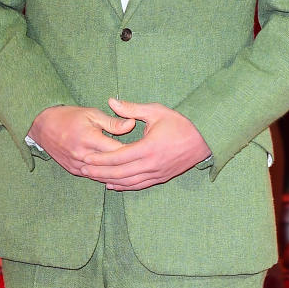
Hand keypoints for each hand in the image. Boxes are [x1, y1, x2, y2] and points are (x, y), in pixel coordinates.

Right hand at [29, 104, 135, 176]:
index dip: (132, 151)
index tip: (146, 150)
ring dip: (118, 176)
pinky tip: (119, 179)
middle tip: (145, 166)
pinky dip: (106, 177)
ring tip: (135, 176)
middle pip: (111, 166)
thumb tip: (132, 124)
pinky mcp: (73, 170)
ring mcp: (77, 165)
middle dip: (128, 166)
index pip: (116, 149)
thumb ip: (112, 122)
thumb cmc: (69, 116)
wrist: (43, 126)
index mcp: (89, 138)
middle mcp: (83, 154)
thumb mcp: (92, 113)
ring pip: (103, 175)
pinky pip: (93, 177)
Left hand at [79, 99, 209, 190]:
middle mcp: (151, 164)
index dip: (100, 159)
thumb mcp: (156, 111)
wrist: (205, 140)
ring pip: (128, 182)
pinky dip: (124, 186)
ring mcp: (157, 174)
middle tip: (83, 170)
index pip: (118, 157)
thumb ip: (132, 109)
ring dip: (109, 180)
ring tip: (93, 178)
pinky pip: (139, 185)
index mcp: (149, 148)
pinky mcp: (161, 178)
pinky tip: (112, 185)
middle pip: (119, 173)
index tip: (86, 158)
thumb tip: (111, 101)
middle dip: (99, 172)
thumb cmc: (181, 123)